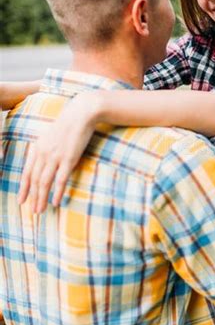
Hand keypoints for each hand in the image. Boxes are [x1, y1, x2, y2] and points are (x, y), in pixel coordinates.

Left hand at [17, 93, 99, 212]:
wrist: (81, 113)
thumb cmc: (69, 124)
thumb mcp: (51, 136)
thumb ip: (45, 149)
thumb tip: (44, 161)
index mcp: (37, 148)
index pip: (27, 172)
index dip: (24, 188)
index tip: (22, 201)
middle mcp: (43, 153)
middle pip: (35, 180)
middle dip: (33, 197)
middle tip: (34, 211)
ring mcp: (55, 156)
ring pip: (44, 182)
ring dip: (42, 198)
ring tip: (41, 210)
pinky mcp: (68, 159)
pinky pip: (60, 180)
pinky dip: (56, 192)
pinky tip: (55, 201)